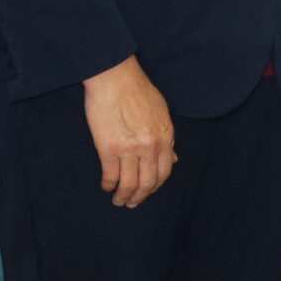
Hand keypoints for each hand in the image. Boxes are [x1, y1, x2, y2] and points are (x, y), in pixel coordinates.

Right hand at [82, 57, 175, 207]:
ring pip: (129, 184)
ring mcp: (130, 150)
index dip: (156, 185)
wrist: (115, 78)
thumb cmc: (137, 90)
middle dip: (140, 197)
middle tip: (132, 203)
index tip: (149, 191)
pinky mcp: (109, 149)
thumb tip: (173, 158)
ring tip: (118, 200)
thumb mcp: (161, 113)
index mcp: (165, 137)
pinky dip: (108, 185)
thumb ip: (167, 138)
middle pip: (148, 183)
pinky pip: (110, 175)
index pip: (165, 171)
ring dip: (123, 196)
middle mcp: (150, 147)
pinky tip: (106, 186)